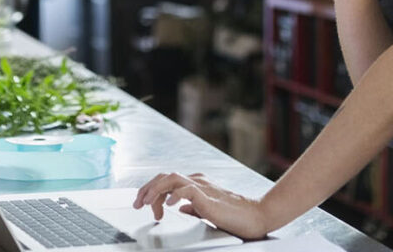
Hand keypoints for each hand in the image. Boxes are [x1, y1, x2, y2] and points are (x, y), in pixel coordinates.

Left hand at [132, 172, 268, 239]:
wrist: (256, 215)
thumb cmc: (235, 215)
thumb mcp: (207, 210)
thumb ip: (192, 207)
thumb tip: (178, 207)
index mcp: (196, 184)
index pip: (167, 181)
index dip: (153, 191)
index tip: (145, 206)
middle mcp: (197, 181)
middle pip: (165, 176)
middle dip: (147, 188)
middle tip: (136, 204)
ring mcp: (203, 186)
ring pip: (172, 178)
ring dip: (155, 190)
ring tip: (146, 204)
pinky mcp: (208, 196)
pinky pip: (187, 190)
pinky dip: (174, 196)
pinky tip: (168, 207)